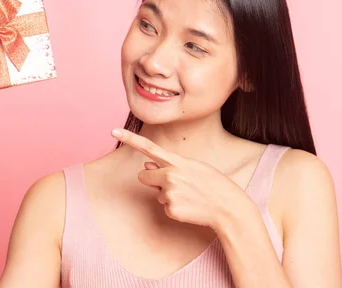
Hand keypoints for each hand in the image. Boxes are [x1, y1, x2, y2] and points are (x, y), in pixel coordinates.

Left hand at [111, 128, 249, 228]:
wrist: (228, 206)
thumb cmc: (212, 184)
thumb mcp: (193, 168)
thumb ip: (168, 165)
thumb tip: (145, 166)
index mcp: (177, 161)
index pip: (149, 147)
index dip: (129, 138)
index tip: (113, 131)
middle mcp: (170, 175)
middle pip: (144, 176)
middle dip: (152, 180)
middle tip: (174, 185)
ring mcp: (170, 193)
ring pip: (157, 194)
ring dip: (169, 195)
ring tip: (190, 196)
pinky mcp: (171, 209)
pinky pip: (164, 207)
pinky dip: (175, 208)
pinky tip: (190, 207)